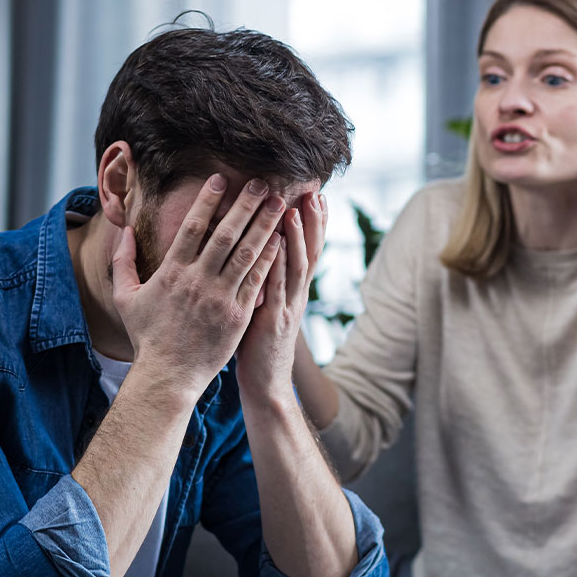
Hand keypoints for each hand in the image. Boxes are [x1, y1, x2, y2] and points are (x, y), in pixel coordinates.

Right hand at [112, 175, 285, 397]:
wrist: (168, 376)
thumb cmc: (146, 337)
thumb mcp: (125, 298)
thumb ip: (122, 262)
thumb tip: (123, 231)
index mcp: (171, 273)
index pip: (192, 228)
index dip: (207, 201)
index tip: (220, 179)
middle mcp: (198, 281)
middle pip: (225, 234)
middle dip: (244, 205)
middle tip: (259, 182)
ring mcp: (221, 298)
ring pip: (247, 253)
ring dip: (264, 225)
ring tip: (277, 203)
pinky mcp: (238, 315)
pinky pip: (257, 280)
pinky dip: (269, 258)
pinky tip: (281, 239)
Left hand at [236, 191, 327, 403]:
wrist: (266, 384)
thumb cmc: (259, 346)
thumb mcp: (266, 307)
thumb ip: (266, 282)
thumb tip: (260, 255)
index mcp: (294, 291)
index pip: (308, 250)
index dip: (314, 223)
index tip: (316, 195)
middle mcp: (296, 295)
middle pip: (309, 252)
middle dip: (313, 222)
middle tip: (315, 192)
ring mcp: (287, 307)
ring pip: (296, 266)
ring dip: (296, 237)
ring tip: (294, 209)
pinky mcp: (273, 320)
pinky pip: (275, 287)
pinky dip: (276, 264)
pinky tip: (274, 245)